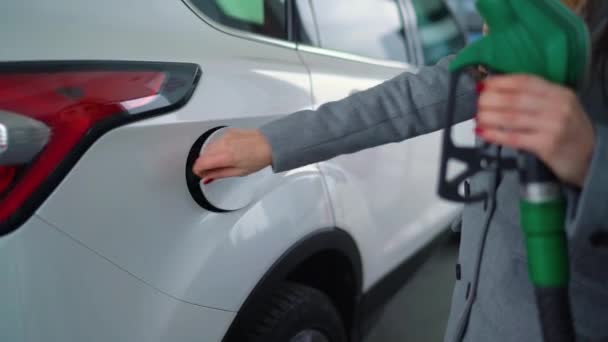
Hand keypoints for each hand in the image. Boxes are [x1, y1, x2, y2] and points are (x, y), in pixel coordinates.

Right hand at [192, 128, 272, 183]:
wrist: (269, 144)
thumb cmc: (258, 158)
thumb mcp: (238, 172)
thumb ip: (219, 174)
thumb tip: (206, 177)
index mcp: (224, 156)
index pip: (199, 163)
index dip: (198, 171)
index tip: (203, 175)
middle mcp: (222, 144)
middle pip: (202, 156)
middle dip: (204, 164)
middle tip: (214, 172)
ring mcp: (224, 136)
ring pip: (208, 148)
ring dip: (210, 156)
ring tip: (224, 162)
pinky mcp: (228, 132)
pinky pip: (216, 142)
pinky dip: (217, 149)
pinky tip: (228, 153)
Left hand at [476, 75, 594, 186]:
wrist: (591, 157)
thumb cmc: (569, 131)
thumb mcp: (559, 107)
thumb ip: (535, 99)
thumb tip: (498, 92)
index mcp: (560, 93)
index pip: (526, 81)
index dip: (501, 81)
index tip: (484, 83)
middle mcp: (558, 106)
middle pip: (516, 98)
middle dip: (491, 99)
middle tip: (478, 102)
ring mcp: (553, 126)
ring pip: (512, 117)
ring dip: (489, 116)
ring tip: (477, 116)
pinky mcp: (547, 145)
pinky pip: (514, 137)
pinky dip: (495, 134)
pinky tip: (483, 132)